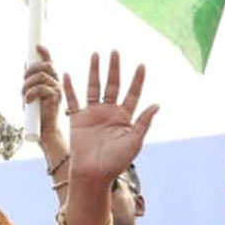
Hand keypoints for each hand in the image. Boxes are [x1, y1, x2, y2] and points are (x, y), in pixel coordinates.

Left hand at [23, 44, 65, 151]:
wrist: (43, 131)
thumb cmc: (36, 113)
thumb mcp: (30, 92)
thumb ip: (29, 79)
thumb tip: (25, 63)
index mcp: (51, 81)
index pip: (48, 62)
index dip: (44, 52)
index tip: (36, 45)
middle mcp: (56, 83)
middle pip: (44, 66)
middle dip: (30, 70)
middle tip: (23, 81)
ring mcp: (57, 89)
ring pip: (41, 76)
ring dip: (27, 84)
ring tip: (25, 96)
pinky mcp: (55, 98)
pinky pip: (40, 88)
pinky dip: (30, 93)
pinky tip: (27, 100)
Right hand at [62, 52, 157, 185]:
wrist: (93, 173)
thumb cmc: (115, 162)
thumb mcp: (134, 142)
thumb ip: (143, 123)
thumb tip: (157, 105)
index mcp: (124, 117)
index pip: (132, 93)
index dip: (137, 80)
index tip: (141, 65)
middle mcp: (109, 112)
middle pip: (112, 84)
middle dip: (114, 68)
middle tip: (115, 51)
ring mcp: (93, 114)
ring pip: (94, 87)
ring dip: (95, 71)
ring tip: (96, 55)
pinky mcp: (77, 119)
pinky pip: (72, 100)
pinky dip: (69, 87)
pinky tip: (67, 74)